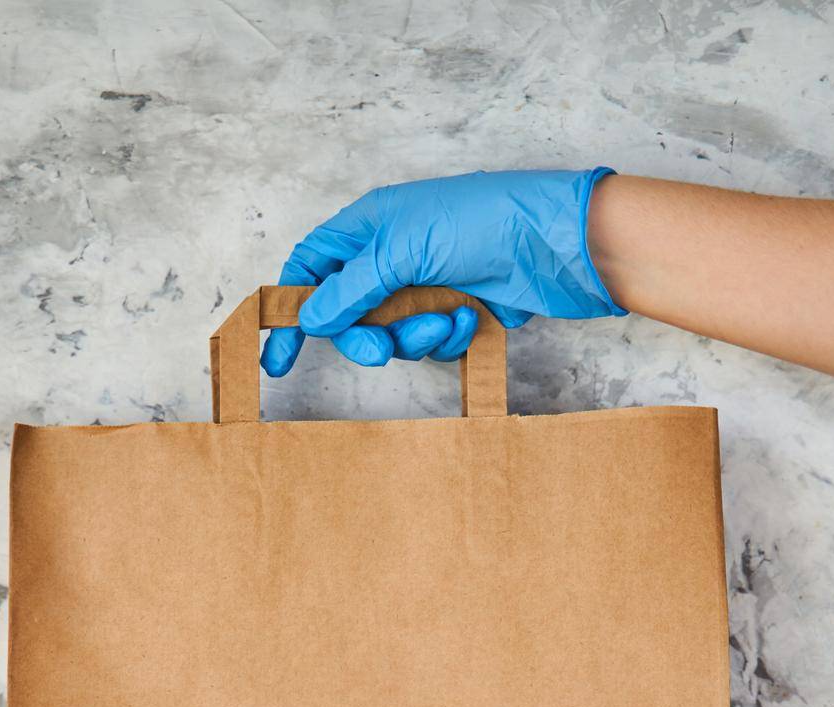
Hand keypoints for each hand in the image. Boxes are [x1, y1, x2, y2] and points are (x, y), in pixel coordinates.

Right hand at [261, 168, 625, 376]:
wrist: (555, 246)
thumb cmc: (483, 222)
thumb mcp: (404, 249)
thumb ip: (352, 287)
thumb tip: (312, 317)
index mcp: (369, 226)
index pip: (312, 268)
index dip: (292, 310)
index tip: (278, 357)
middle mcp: (390, 255)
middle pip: (348, 314)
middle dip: (364, 337)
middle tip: (380, 351)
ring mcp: (423, 284)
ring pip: (391, 334)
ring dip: (415, 335)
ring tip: (446, 319)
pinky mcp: (453, 310)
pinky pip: (428, 342)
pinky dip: (447, 337)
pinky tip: (472, 318)